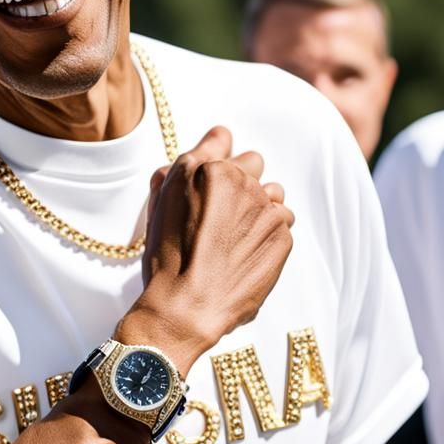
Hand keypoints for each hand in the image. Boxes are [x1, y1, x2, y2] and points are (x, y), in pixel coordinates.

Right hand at [120, 126, 293, 374]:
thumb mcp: (161, 202)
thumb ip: (189, 161)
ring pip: (272, 194)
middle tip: (221, 215)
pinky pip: (282, 224)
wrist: (186, 308)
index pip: (224, 143)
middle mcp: (241, 182)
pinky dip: (269, 236)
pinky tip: (247, 256)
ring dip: (259, 207)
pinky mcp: (282, 236)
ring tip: (236, 238)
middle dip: (241, 182)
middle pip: (253, 164)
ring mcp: (264, 209)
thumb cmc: (165, 257)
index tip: (210, 184)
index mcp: (207, 169)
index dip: (216, 164)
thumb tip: (219, 135)